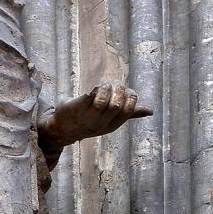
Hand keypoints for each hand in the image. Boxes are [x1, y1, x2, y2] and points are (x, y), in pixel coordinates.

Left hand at [38, 80, 152, 159]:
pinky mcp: (75, 108)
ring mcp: (87, 117)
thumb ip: (129, 114)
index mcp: (112, 124)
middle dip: (117, 89)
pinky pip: (88, 97)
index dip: (129, 96)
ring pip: (102, 100)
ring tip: (102, 84)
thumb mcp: (110, 120)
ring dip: (105, 86)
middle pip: (117, 104)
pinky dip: (94, 90)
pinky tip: (93, 88)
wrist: (62, 129)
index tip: (124, 91)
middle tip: (112, 84)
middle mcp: (101, 123)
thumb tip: (150, 111)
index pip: (128, 110)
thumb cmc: (89, 121)